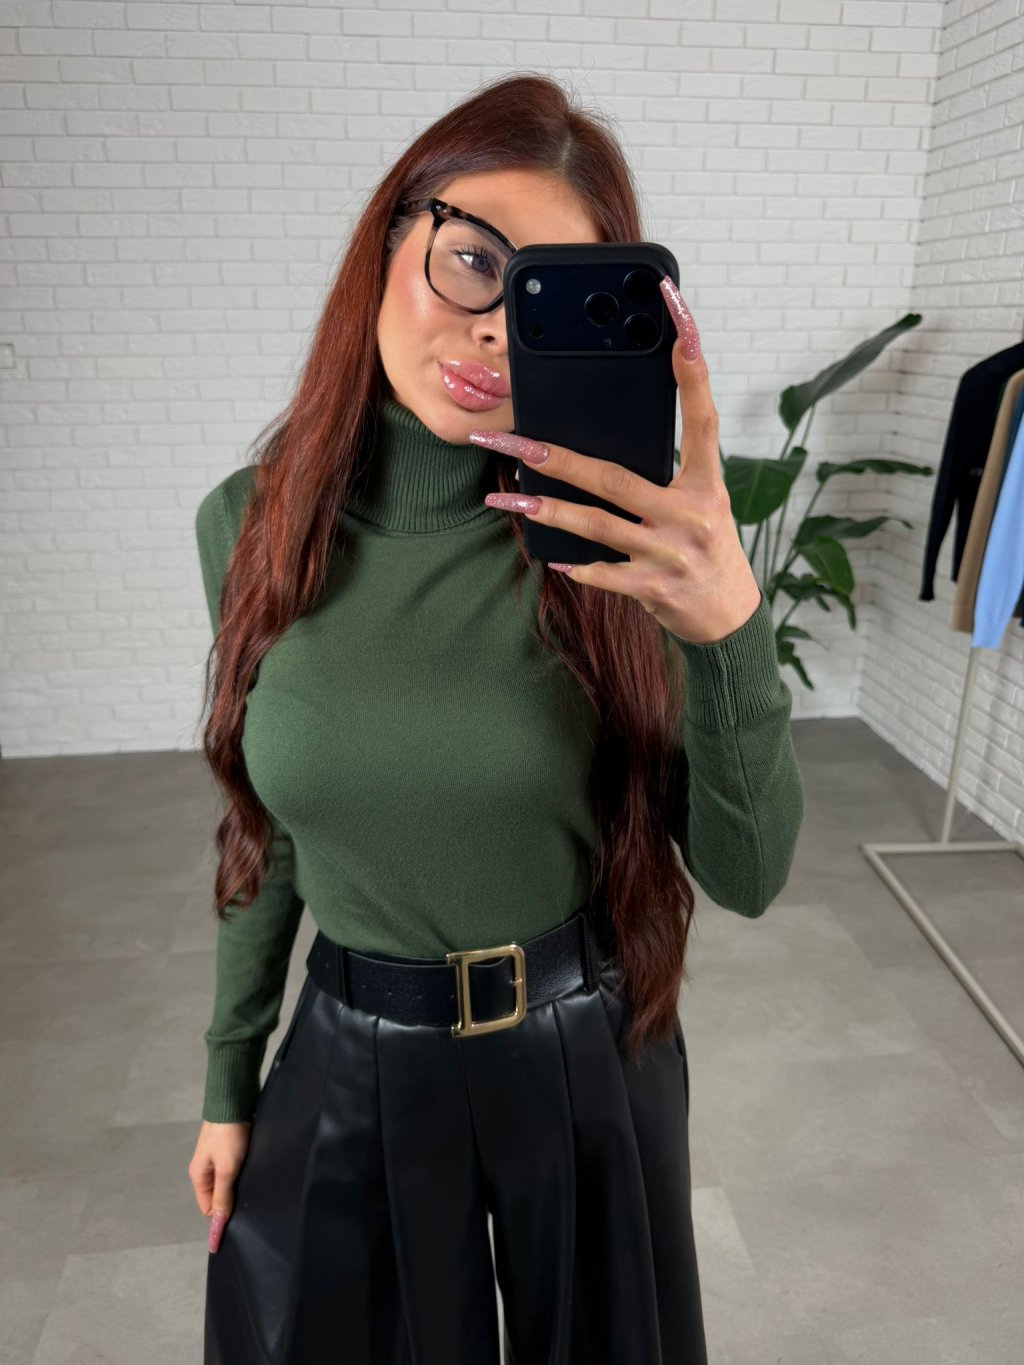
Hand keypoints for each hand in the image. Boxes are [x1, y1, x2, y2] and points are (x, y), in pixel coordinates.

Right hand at [188, 1118, 251, 1253]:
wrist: (233, 1102)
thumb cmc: (228, 1136)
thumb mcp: (226, 1169)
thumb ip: (223, 1196)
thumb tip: (217, 1223)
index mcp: (198, 1177)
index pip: (208, 1208)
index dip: (221, 1216)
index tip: (240, 1219)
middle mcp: (205, 1170)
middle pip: (217, 1196)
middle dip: (230, 1201)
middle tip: (250, 1201)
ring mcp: (216, 1158)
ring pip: (226, 1182)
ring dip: (237, 1186)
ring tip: (253, 1186)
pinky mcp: (228, 1149)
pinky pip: (233, 1169)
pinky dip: (241, 1174)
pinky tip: (253, 1173)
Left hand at [472, 276, 761, 645]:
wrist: (731, 617)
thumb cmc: (704, 547)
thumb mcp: (699, 502)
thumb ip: (662, 473)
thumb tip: (600, 446)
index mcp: (705, 481)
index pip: (701, 414)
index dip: (692, 364)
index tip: (678, 313)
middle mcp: (690, 512)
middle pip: (613, 476)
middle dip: (555, 457)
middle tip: (510, 439)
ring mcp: (670, 552)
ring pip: (597, 525)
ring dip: (545, 511)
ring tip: (504, 499)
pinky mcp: (654, 587)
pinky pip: (605, 573)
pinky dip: (578, 567)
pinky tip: (551, 558)